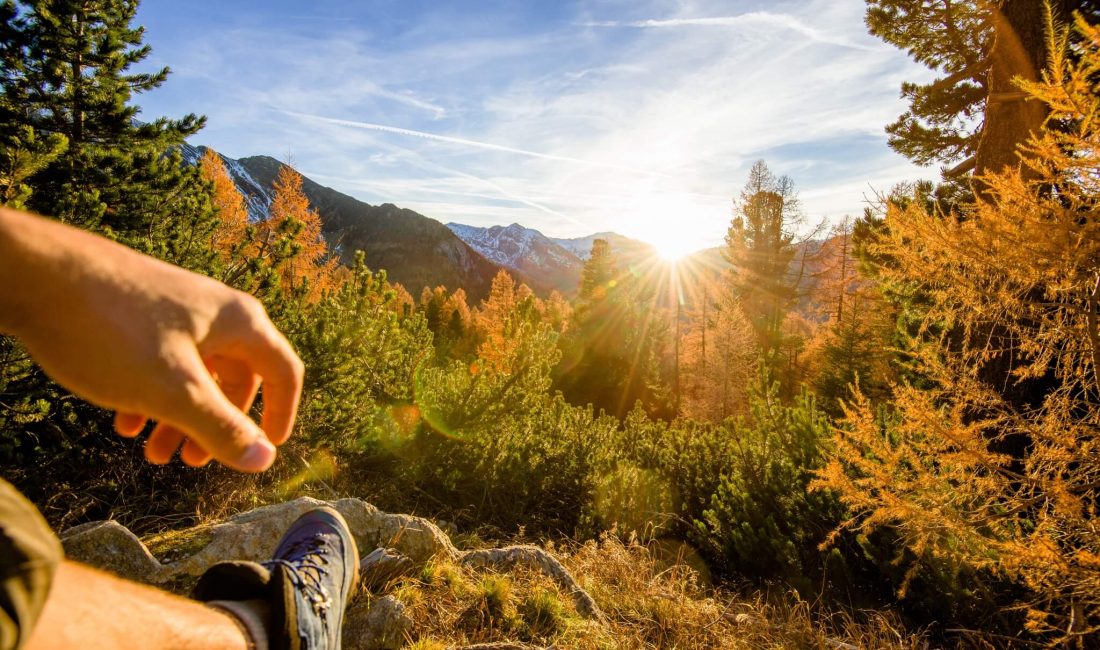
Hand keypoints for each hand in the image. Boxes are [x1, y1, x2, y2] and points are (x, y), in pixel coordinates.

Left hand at [0, 208, 303, 471]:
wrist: (33, 274)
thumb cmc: (112, 329)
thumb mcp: (173, 393)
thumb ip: (221, 429)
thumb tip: (263, 461)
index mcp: (238, 321)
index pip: (284, 371)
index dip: (281, 414)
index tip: (267, 449)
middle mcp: (213, 310)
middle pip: (236, 377)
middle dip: (215, 424)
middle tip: (190, 461)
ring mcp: (174, 309)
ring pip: (193, 373)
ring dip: (178, 417)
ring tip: (150, 453)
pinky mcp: (138, 311)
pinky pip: (159, 361)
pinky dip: (149, 395)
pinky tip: (122, 421)